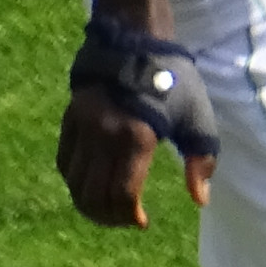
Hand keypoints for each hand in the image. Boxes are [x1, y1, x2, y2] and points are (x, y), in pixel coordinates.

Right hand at [58, 83, 209, 228]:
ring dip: (90, 204)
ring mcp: (82, 129)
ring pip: (74, 184)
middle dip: (110, 217)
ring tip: (109, 209)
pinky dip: (76, 183)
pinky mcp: (69, 122)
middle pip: (94, 196)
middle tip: (126, 219)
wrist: (135, 45)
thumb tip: (200, 199)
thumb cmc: (174, 83)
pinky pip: (64, 164)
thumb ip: (201, 161)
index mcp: (136, 138)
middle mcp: (103, 137)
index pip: (122, 194)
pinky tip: (92, 187)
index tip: (142, 221)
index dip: (129, 216)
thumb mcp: (197, 119)